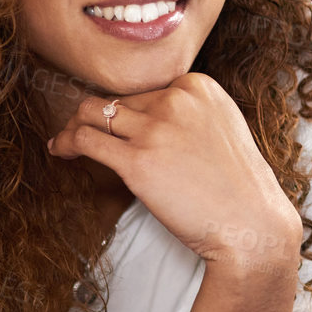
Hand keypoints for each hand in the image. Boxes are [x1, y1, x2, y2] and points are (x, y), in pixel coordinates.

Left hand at [46, 73, 302, 272]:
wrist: (251, 226)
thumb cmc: (238, 189)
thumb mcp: (222, 130)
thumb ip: (188, 116)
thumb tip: (145, 118)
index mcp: (199, 86)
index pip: (145, 90)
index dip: (126, 110)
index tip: (115, 126)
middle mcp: (177, 99)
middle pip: (118, 99)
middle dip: (97, 117)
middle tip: (81, 133)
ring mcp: (156, 128)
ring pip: (93, 112)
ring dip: (73, 125)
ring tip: (65, 140)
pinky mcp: (137, 160)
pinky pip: (86, 140)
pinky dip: (67, 142)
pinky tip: (60, 150)